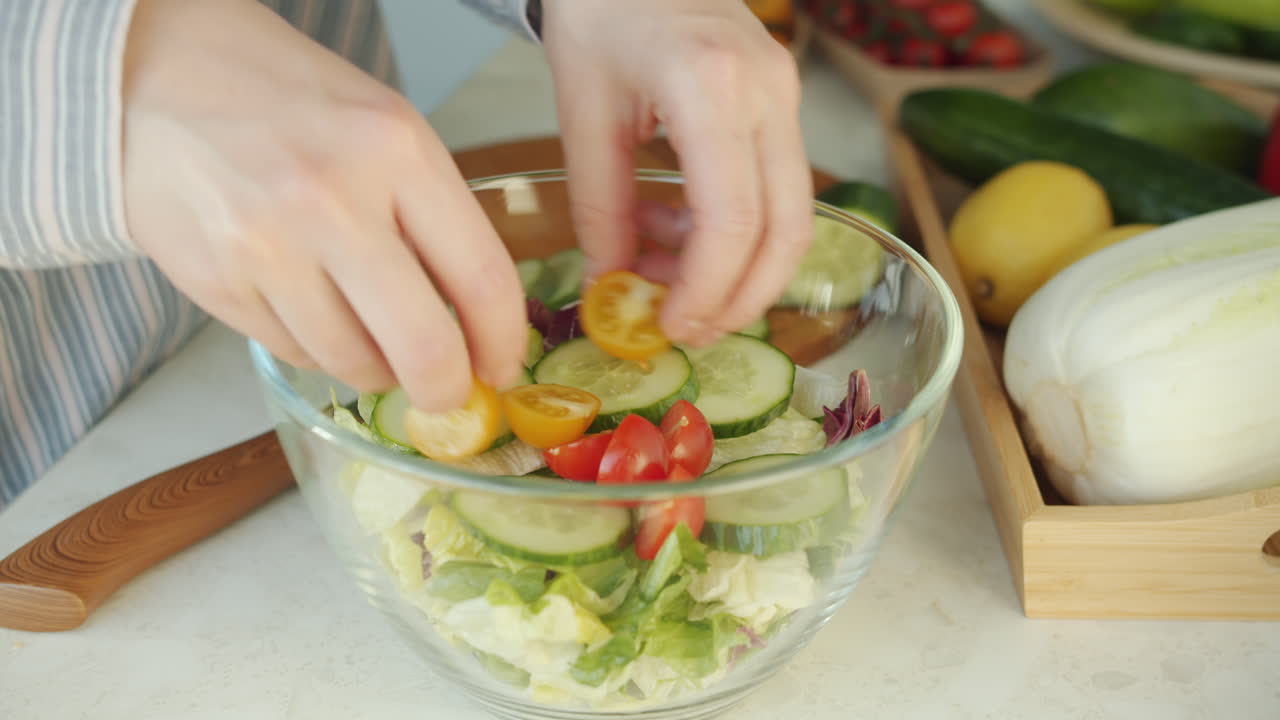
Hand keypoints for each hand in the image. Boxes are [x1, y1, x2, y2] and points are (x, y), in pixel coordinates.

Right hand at [120, 0, 525, 411]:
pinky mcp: (217, 283)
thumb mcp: (384, 128)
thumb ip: (433, 215)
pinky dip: (319, 350)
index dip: (503, 340)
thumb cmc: (288, 102)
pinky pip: (295, 352)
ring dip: (377, 370)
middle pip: (422, 345)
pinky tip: (315, 312)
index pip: (481, 276)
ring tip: (375, 340)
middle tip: (448, 391)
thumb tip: (476, 321)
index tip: (503, 365)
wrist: (154, 78)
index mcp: (396, 151)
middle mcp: (333, 201)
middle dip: (447, 387)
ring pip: (353, 363)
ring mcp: (267, 248)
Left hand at [542, 0, 812, 346]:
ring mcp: (785, 95)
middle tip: (685, 328)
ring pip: (793, 216)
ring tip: (666, 280)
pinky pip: (775, 189)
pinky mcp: (782, 103)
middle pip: (787, 230)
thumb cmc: (599, 11)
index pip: (733, 220)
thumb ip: (599, 205)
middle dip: (740, 298)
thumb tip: (611, 283)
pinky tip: (676, 232)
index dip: (706, 289)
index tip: (668, 324)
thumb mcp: (582, 110)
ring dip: (738, 269)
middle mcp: (767, 92)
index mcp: (710, 87)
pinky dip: (734, 230)